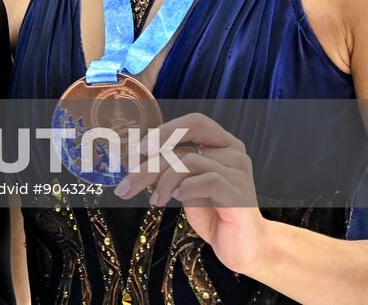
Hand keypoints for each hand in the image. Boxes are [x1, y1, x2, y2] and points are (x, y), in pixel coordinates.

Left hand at [116, 112, 270, 273]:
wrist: (241, 246)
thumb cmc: (212, 212)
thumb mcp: (185, 185)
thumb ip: (170, 167)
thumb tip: (134, 157)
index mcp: (223, 145)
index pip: (195, 122)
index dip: (166, 130)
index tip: (140, 148)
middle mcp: (234, 154)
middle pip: (184, 147)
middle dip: (148, 166)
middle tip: (125, 186)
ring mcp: (239, 173)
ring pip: (190, 161)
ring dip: (164, 182)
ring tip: (156, 200)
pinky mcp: (240, 194)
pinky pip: (208, 180)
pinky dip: (186, 188)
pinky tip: (179, 198)